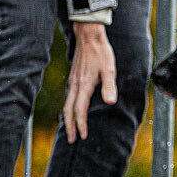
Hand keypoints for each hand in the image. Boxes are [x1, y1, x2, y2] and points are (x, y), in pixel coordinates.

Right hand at [64, 21, 117, 143]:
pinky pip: (68, 98)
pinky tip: (72, 111)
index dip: (81, 124)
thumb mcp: (109, 69)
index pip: (80, 110)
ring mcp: (73, 82)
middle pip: (69, 111)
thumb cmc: (101, 53)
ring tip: (71, 129)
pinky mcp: (73, 78)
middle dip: (70, 126)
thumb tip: (110, 102)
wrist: (89, 37)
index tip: (82, 136)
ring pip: (66, 105)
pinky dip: (68, 108)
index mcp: (84, 86)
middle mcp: (75, 86)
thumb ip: (109, 86)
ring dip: (68, 119)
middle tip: (72, 140)